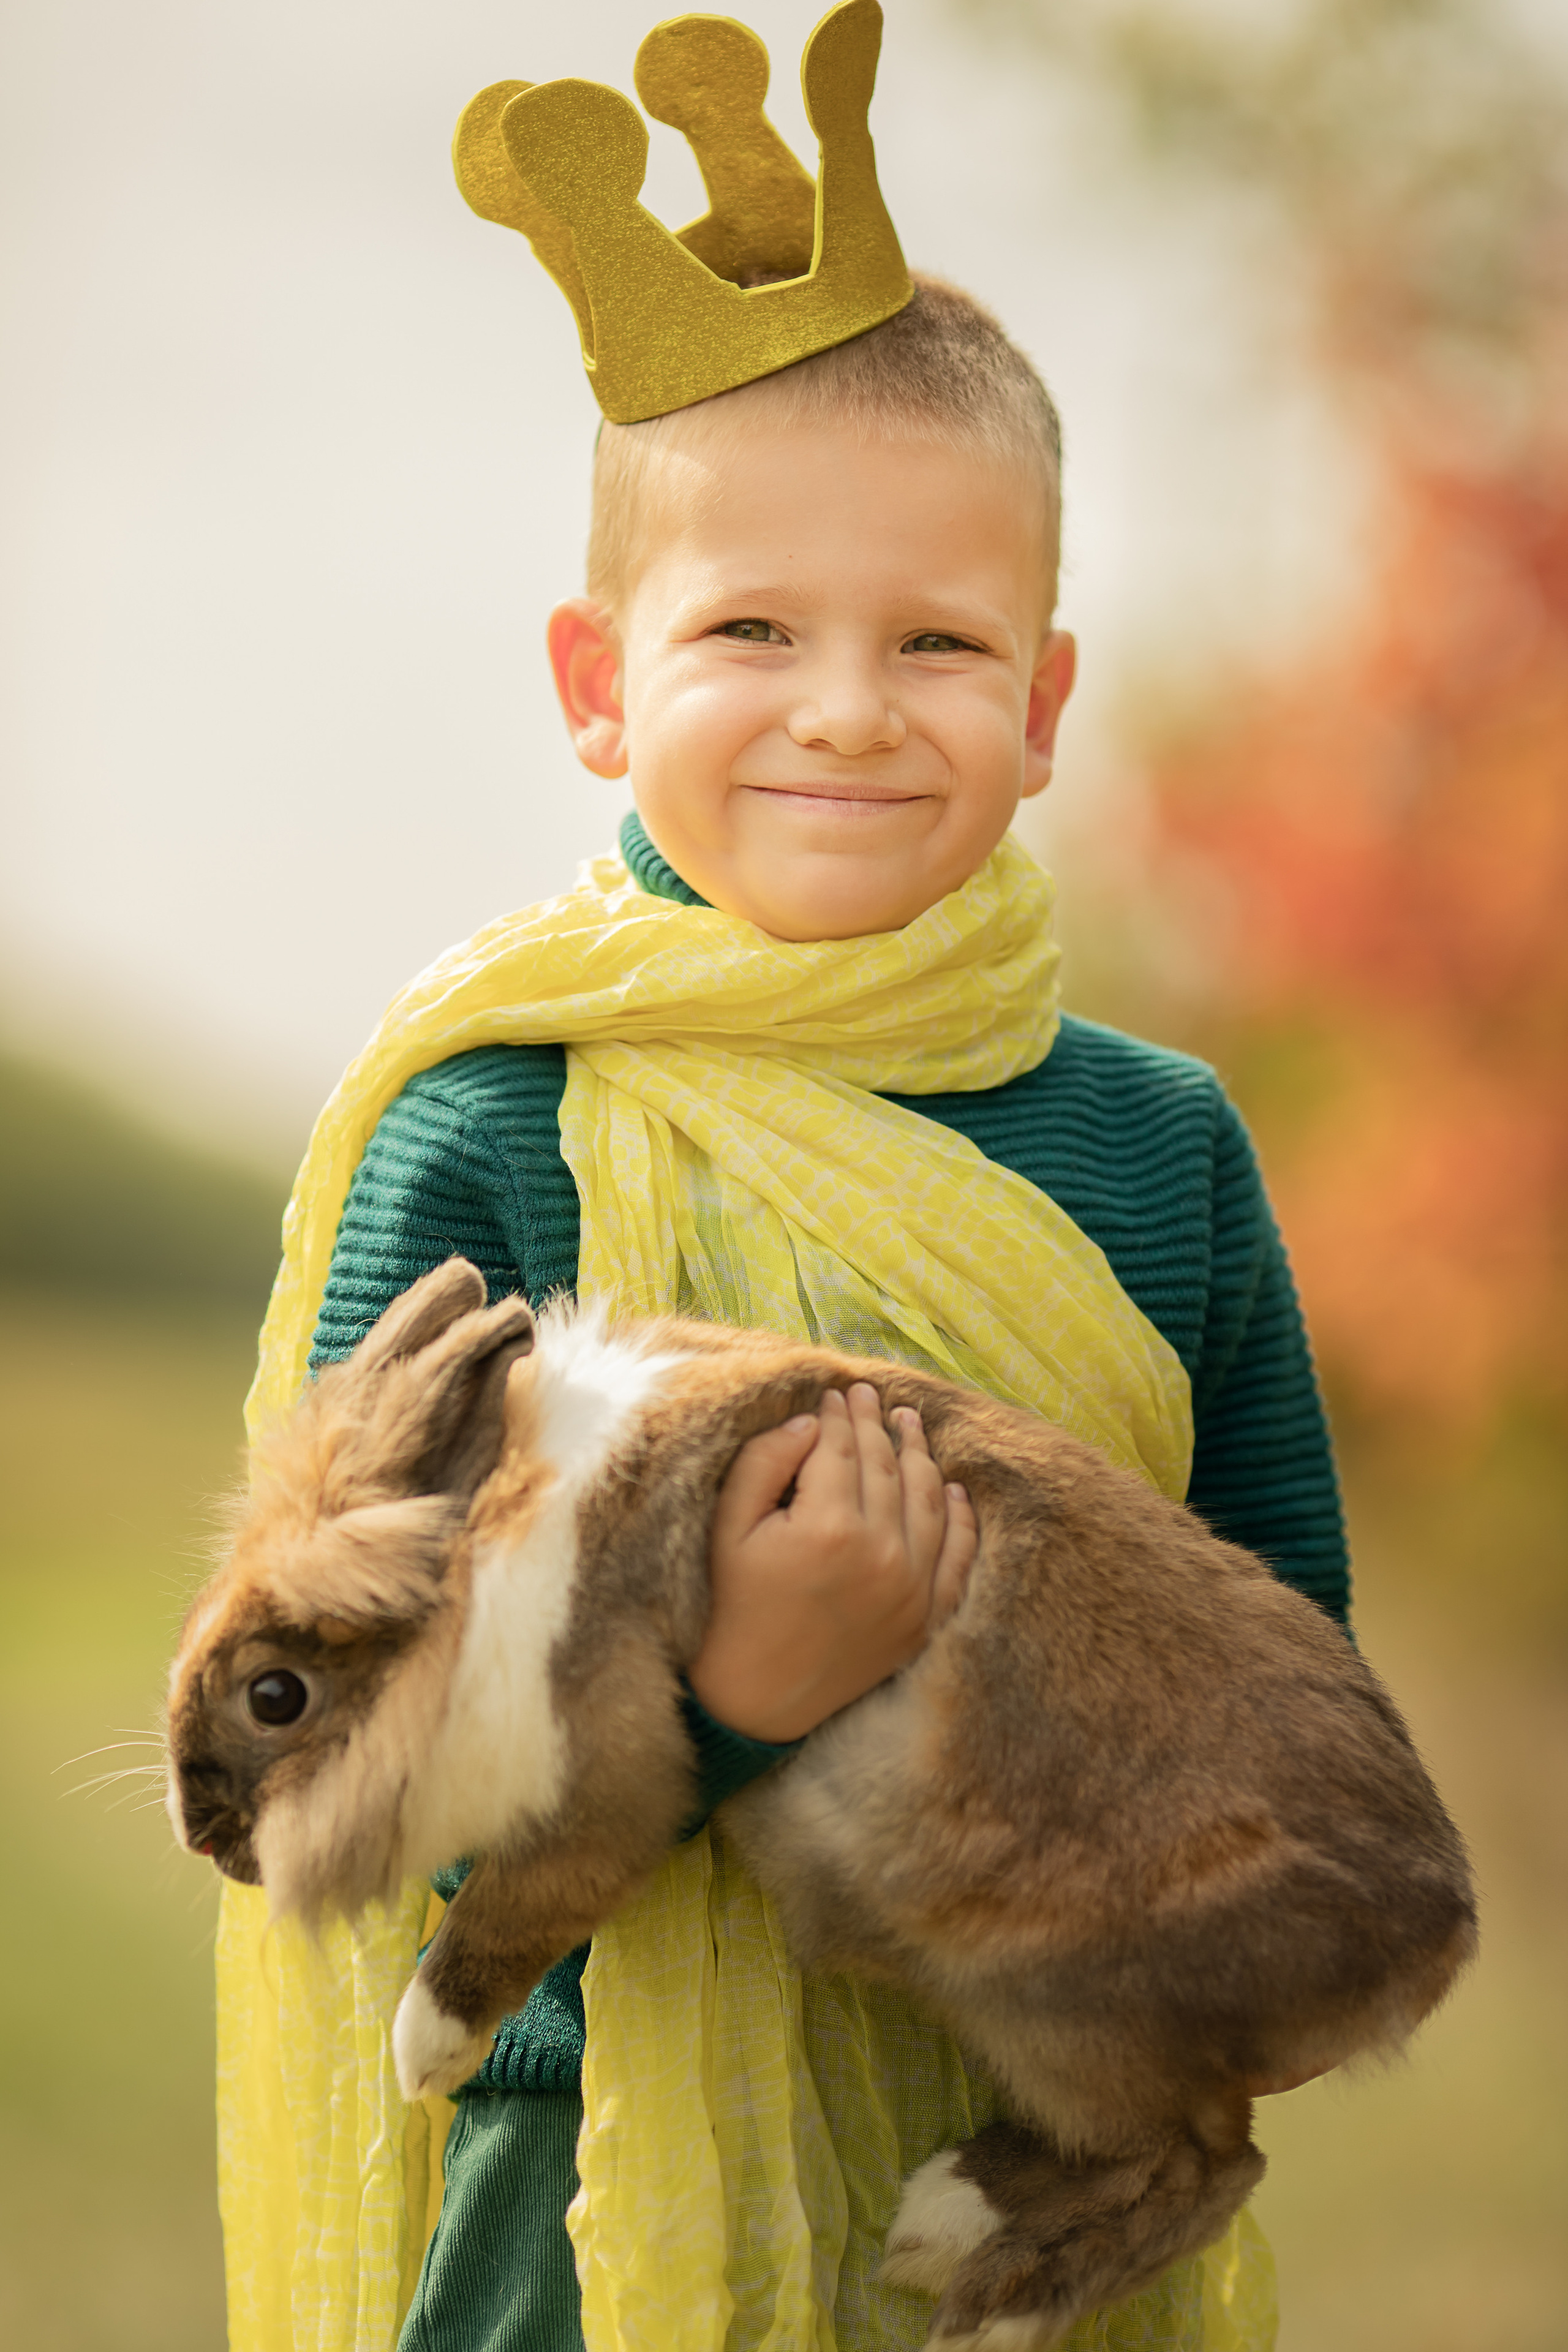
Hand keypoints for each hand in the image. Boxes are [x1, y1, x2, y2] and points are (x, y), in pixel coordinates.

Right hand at [687, 1384, 977, 1744]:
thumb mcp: (727, 1530)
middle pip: (886, 1467)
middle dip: (876, 1425)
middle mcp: (881, 1554)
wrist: (752, 1703)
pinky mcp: (925, 1620)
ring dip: (921, 1457)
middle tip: (870, 1397)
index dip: (839, 1414)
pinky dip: (960, 1519)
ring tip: (910, 1425)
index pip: (842, 1447)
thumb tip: (810, 1421)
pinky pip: (957, 1557)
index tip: (836, 1392)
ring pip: (928, 1501)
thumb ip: (764, 1463)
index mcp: (828, 1526)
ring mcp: (911, 1589)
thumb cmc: (728, 1609)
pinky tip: (954, 1491)